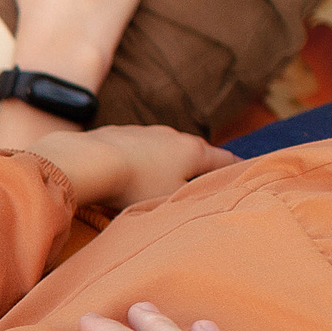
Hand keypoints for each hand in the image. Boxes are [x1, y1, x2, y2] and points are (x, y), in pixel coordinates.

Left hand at [27, 124, 237, 209]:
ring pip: (163, 149)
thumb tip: (213, 199)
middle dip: (198, 168)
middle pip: (194, 153)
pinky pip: (135, 149)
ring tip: (160, 182)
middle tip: (200, 184)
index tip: (243, 177)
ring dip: (165, 163)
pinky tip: (127, 173)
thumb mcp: (173, 199)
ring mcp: (144, 131)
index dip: (236, 170)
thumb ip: (196, 199)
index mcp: (193, 150)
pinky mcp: (116, 133)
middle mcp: (172, 135)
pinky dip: (138, 160)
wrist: (88, 160)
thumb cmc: (135, 184)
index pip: (225, 160)